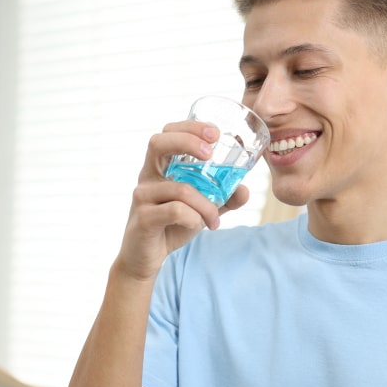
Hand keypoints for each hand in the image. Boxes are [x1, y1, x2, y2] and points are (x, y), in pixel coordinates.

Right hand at [116, 121, 249, 280]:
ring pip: (180, 189)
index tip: (215, 133)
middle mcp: (147, 176)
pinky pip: (176, 211)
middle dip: (187, 141)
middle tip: (210, 153)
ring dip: (206, 204)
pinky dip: (194, 218)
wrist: (144, 259)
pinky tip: (198, 226)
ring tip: (214, 219)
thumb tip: (244, 189)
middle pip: (158, 143)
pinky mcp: (143, 217)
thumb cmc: (170, 227)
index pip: (167, 133)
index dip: (189, 127)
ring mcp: (142, 196)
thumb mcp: (199, 209)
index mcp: (159, 168)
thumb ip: (221, 199)